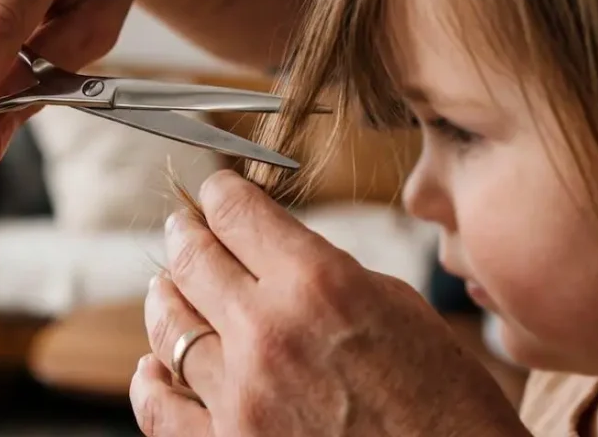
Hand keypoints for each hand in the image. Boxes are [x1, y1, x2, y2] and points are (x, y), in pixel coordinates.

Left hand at [131, 170, 527, 435]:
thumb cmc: (446, 402)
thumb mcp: (400, 308)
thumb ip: (327, 273)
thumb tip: (277, 252)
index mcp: (319, 284)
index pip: (237, 213)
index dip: (222, 193)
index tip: (218, 191)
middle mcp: (269, 333)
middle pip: (193, 259)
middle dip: (187, 234)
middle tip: (184, 226)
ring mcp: (241, 396)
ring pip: (169, 325)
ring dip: (167, 297)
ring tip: (167, 286)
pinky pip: (161, 408)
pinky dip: (150, 381)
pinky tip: (151, 366)